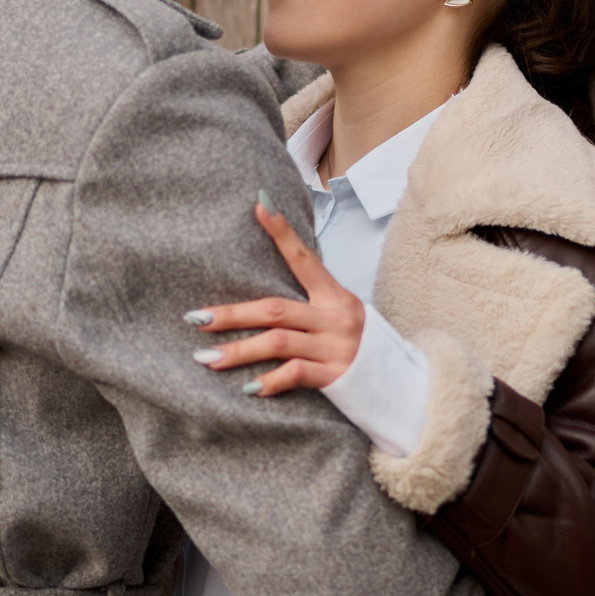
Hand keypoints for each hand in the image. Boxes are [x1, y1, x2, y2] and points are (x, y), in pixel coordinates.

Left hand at [185, 204, 364, 396]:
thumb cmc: (358, 347)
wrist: (399, 383)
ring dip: (239, 350)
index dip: (282, 234)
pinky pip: (296, 373)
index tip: (260, 206)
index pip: (305, 260)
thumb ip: (309, 306)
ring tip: (206, 358)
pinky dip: (270, 381)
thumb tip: (261, 300)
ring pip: (279, 342)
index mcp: (335, 296)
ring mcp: (336, 347)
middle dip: (232, 314)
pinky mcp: (336, 375)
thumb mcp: (339, 316)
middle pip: (275, 309)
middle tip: (195, 319)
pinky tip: (247, 388)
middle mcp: (336, 317)